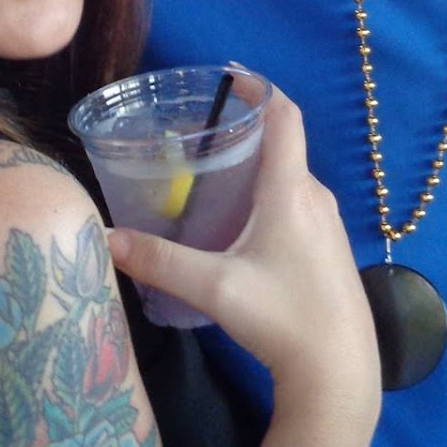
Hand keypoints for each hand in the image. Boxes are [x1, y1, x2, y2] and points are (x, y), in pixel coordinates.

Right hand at [108, 91, 378, 402]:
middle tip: (194, 135)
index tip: (229, 76)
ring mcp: (326, 224)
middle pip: (281, 146)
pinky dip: (265, 197)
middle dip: (241, 133)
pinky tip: (236, 224)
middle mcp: (315, 196)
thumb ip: (159, 261)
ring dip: (253, 169)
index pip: (285, 115)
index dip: (260, 89)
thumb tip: (106, 238)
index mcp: (291, 189)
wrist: (340, 370)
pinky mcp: (328, 250)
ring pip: (287, 179)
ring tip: (207, 176)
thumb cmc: (283, 317)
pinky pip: (295, 204)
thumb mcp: (213, 288)